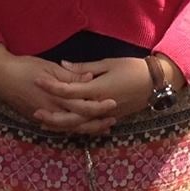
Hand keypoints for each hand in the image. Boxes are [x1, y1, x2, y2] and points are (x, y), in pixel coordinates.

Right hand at [0, 46, 119, 133]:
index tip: (113, 103)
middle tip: (112, 121)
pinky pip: (57, 127)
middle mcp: (51, 110)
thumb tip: (90, 79)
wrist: (0, 76)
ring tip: (100, 128)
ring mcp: (43, 116)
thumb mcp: (49, 67)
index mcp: (56, 96)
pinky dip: (71, 129)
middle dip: (96, 123)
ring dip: (85, 129)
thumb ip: (70, 76)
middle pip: (78, 122)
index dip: (99, 107)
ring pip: (68, 128)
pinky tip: (79, 128)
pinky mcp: (37, 118)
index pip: (82, 105)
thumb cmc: (25, 67)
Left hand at [41, 56, 161, 134]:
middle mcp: (100, 105)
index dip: (52, 86)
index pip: (69, 90)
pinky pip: (89, 126)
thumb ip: (83, 68)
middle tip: (34, 111)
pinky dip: (76, 127)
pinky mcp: (110, 118)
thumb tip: (62, 65)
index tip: (37, 80)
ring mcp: (105, 115)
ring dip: (61, 125)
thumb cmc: (131, 68)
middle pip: (71, 115)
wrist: (155, 83)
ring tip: (44, 123)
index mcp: (98, 89)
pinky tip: (65, 127)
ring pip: (79, 125)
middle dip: (52, 115)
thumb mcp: (107, 63)